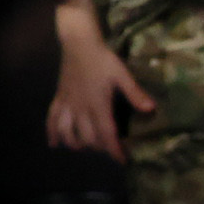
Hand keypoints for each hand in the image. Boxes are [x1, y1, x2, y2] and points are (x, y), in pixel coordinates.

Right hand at [44, 0, 153, 160]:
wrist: (79, 44)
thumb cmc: (103, 59)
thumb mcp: (122, 74)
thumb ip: (134, 93)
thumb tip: (151, 109)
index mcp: (97, 104)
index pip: (106, 134)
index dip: (114, 150)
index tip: (122, 160)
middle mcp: (80, 108)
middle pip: (87, 137)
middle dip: (99, 147)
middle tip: (110, 149)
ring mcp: (67, 104)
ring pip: (67, 132)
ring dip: (76, 144)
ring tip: (86, 148)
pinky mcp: (59, 98)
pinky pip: (52, 118)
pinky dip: (52, 132)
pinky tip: (54, 144)